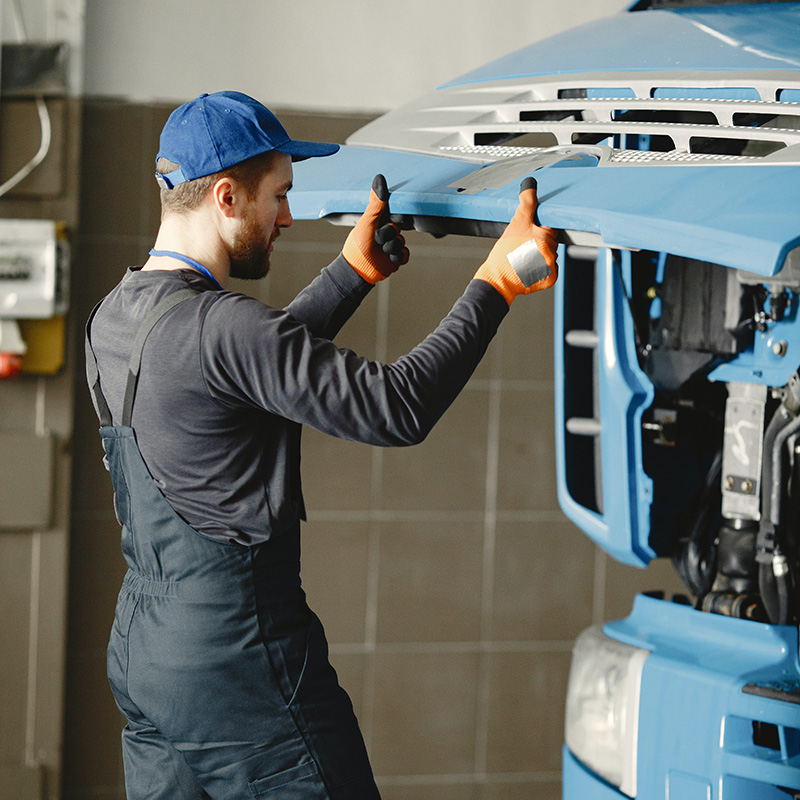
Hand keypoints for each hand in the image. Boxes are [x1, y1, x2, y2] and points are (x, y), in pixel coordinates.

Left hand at [342, 174, 408, 283]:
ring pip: (401, 243)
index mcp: (378, 221)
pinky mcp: (395, 258)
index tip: (387, 220)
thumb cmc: (359, 243)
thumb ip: (376, 201)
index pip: (393, 214)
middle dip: (388, 236)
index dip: (392, 218)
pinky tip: (389, 259)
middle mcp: (385, 232)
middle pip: (398, 230)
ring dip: (391, 248)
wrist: (359, 269)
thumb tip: (380, 177)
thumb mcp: (368, 219)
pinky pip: (404, 255)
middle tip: (377, 240)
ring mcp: (390, 245)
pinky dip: (397, 257)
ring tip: (381, 251)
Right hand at [474, 177, 558, 304]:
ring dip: (540, 256)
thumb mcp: (516, 223)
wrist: (497, 279)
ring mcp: (551, 267)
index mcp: (545, 237)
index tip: (531, 234)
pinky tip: (529, 268)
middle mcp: (551, 252)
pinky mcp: (549, 279)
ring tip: (524, 258)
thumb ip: (527, 203)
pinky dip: (541, 269)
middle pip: (551, 242)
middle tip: (524, 247)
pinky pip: (550, 270)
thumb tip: (530, 184)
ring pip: (550, 256)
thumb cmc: (504, 254)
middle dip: (539, 243)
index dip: (540, 228)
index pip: (551, 227)